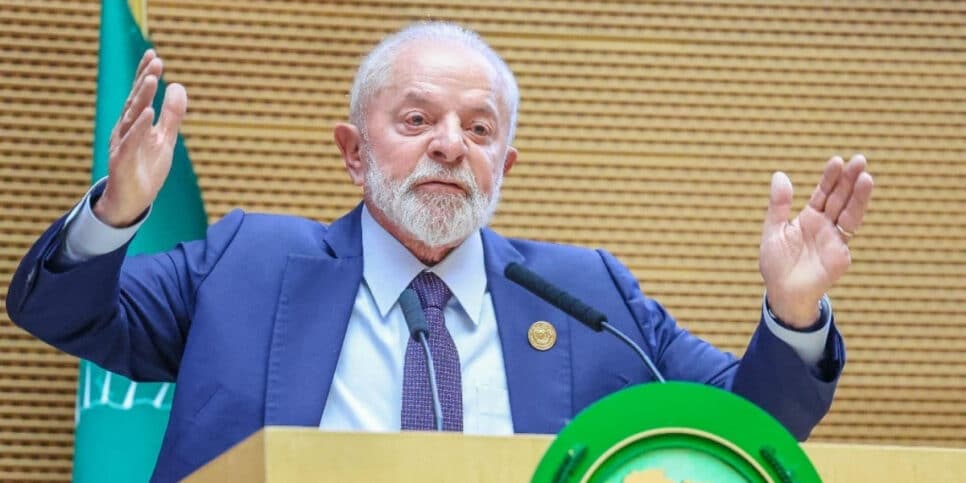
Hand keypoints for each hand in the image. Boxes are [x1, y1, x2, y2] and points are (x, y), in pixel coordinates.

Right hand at [93, 49, 187, 226]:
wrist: (133, 201)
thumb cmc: (146, 168)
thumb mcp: (165, 139)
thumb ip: (172, 115)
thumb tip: (178, 85)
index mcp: (135, 123)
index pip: (140, 94)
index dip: (144, 74)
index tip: (154, 54)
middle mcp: (125, 129)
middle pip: (135, 100)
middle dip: (144, 80)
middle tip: (155, 60)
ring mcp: (122, 144)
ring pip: (131, 117)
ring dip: (141, 97)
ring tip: (151, 78)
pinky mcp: (123, 160)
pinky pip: (131, 141)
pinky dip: (139, 127)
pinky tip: (148, 112)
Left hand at [759, 155, 873, 327]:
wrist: (782, 292)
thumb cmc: (775, 264)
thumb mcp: (773, 230)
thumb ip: (778, 205)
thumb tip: (780, 175)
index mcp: (809, 218)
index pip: (822, 193)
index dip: (830, 178)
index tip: (837, 161)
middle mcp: (825, 225)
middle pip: (840, 198)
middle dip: (850, 180)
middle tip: (860, 159)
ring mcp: (835, 239)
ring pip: (849, 212)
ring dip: (859, 195)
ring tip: (866, 176)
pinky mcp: (841, 254)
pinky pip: (848, 232)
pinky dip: (854, 217)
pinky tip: (859, 202)